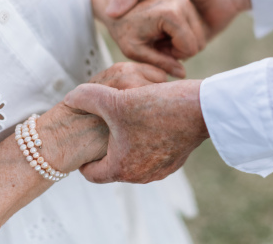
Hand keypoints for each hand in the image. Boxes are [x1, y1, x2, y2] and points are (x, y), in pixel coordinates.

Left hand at [34, 62, 166, 172]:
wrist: (201, 108)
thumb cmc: (158, 107)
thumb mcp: (115, 98)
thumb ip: (87, 97)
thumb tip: (70, 97)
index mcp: (122, 168)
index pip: (91, 173)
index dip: (83, 157)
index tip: (84, 140)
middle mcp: (141, 175)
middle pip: (112, 165)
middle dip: (106, 146)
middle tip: (104, 124)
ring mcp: (161, 169)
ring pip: (133, 159)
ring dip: (127, 142)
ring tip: (126, 119)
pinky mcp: (176, 160)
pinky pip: (153, 154)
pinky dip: (147, 140)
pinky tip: (149, 119)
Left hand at [104, 0, 206, 78]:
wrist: (117, 9)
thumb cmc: (123, 30)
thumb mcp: (135, 51)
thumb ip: (160, 63)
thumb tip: (182, 74)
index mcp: (171, 13)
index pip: (191, 48)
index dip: (174, 55)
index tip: (155, 48)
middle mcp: (182, 2)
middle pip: (198, 42)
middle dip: (179, 49)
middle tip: (157, 45)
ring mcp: (186, 0)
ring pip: (198, 37)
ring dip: (180, 42)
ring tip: (158, 38)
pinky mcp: (187, 2)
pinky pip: (195, 29)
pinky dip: (181, 35)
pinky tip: (163, 32)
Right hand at [106, 0, 251, 40]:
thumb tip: (110, 13)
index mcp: (154, 7)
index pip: (137, 32)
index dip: (139, 29)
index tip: (137, 23)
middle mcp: (166, 22)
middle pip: (157, 46)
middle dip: (164, 38)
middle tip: (173, 19)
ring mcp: (183, 33)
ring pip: (174, 52)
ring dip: (180, 42)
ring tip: (191, 17)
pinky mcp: (200, 40)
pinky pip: (189, 54)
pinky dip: (191, 47)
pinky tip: (200, 27)